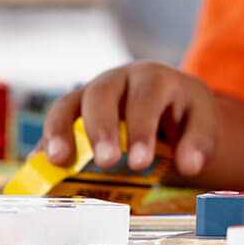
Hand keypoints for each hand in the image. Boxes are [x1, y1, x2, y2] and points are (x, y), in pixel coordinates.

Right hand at [39, 61, 218, 178]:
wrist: (167, 104)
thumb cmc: (183, 112)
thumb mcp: (201, 120)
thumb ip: (200, 141)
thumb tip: (190, 165)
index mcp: (153, 78)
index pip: (145, 97)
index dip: (140, 128)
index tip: (140, 162)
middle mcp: (118, 80)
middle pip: (102, 95)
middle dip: (101, 129)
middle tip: (106, 163)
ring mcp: (90, 95)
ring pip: (68, 104)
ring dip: (60, 131)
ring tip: (59, 161)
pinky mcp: (72, 115)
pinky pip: (53, 127)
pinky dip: (44, 144)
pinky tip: (41, 166)